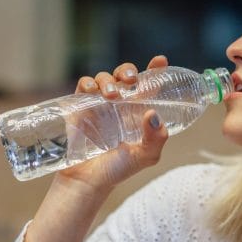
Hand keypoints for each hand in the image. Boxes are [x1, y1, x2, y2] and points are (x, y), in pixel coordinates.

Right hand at [56, 55, 170, 191]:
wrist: (87, 181)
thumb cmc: (117, 170)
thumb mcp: (145, 157)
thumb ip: (156, 139)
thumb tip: (154, 115)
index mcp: (138, 113)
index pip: (148, 86)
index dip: (155, 71)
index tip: (160, 60)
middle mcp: (120, 106)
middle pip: (125, 76)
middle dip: (128, 70)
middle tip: (131, 79)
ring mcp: (99, 105)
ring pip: (105, 78)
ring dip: (109, 80)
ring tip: (112, 96)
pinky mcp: (80, 107)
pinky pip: (84, 86)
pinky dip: (89, 83)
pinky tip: (93, 91)